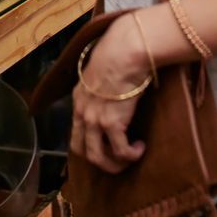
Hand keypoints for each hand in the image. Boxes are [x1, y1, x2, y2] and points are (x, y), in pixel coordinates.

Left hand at [69, 14, 152, 173]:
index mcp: (78, 99)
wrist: (124, 52)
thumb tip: (117, 90)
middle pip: (80, 150)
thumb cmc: (118, 56)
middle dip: (99, 161)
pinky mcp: (111, 124)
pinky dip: (131, 154)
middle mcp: (82, 112)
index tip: (106, 145)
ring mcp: (94, 120)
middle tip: (117, 160)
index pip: (76, 130)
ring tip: (130, 157)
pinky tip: (140, 147)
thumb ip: (103, 86)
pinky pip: (120, 151)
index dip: (90, 142)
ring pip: (97, 157)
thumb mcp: (102, 73)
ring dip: (114, 164)